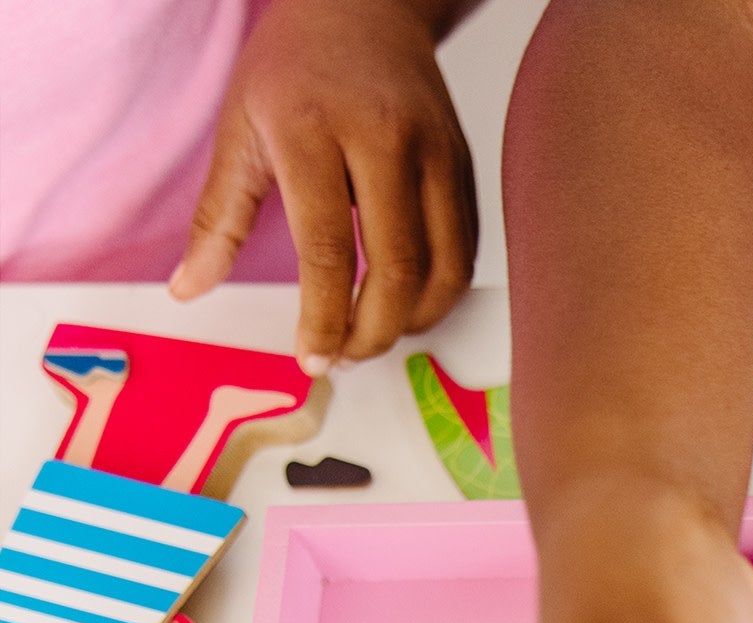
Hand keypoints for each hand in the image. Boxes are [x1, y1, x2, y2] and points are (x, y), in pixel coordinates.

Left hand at [170, 0, 477, 371]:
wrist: (364, 7)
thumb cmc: (294, 67)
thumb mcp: (240, 129)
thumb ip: (220, 217)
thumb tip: (190, 287)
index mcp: (315, 128)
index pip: (327, 248)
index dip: (324, 317)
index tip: (312, 359)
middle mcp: (384, 140)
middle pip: (396, 270)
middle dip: (372, 332)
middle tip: (344, 357)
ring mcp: (435, 154)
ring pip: (443, 270)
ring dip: (412, 322)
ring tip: (375, 334)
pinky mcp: (464, 168)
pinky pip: (463, 252)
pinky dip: (438, 294)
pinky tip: (406, 304)